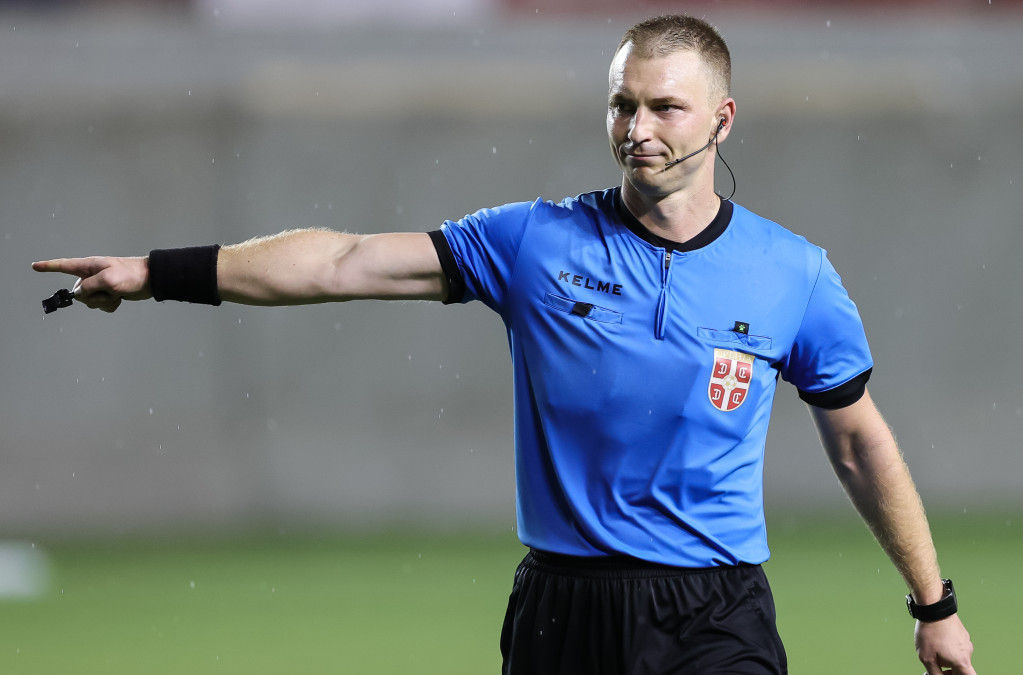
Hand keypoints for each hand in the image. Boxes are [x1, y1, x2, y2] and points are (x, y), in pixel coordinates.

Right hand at [32, 256, 150, 312]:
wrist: (151, 280)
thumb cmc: (131, 275)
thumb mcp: (108, 279)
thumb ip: (89, 287)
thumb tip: (79, 294)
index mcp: (89, 267)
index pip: (63, 266)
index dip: (48, 266)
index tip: (34, 266)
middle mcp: (92, 276)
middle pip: (79, 293)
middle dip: (92, 297)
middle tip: (109, 291)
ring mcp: (100, 286)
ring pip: (90, 302)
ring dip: (104, 302)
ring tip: (117, 293)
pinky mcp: (109, 295)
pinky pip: (102, 306)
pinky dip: (110, 305)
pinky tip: (120, 299)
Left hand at [915, 614, 975, 673]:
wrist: (934, 609)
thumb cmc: (930, 634)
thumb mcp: (927, 658)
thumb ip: (935, 673)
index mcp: (962, 662)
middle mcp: (968, 652)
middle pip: (963, 669)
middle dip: (951, 672)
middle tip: (937, 668)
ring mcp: (966, 642)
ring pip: (959, 656)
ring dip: (949, 659)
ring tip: (934, 651)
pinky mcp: (962, 634)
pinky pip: (957, 646)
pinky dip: (949, 648)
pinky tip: (936, 641)